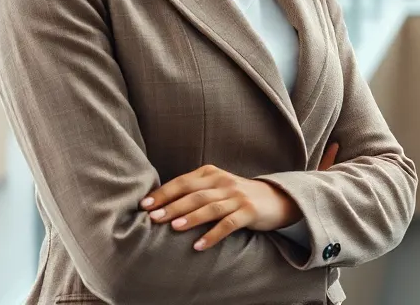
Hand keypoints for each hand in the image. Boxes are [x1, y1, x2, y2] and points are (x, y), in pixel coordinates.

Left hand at [140, 165, 300, 250]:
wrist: (274, 199)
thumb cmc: (236, 195)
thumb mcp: (216, 187)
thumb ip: (195, 191)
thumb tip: (161, 205)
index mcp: (211, 173)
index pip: (183, 182)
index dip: (163, 193)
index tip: (145, 205)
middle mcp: (224, 182)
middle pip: (194, 194)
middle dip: (172, 206)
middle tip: (153, 218)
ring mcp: (237, 196)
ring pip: (210, 207)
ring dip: (191, 217)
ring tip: (174, 227)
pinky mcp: (249, 211)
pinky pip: (228, 224)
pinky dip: (213, 235)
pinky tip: (199, 245)